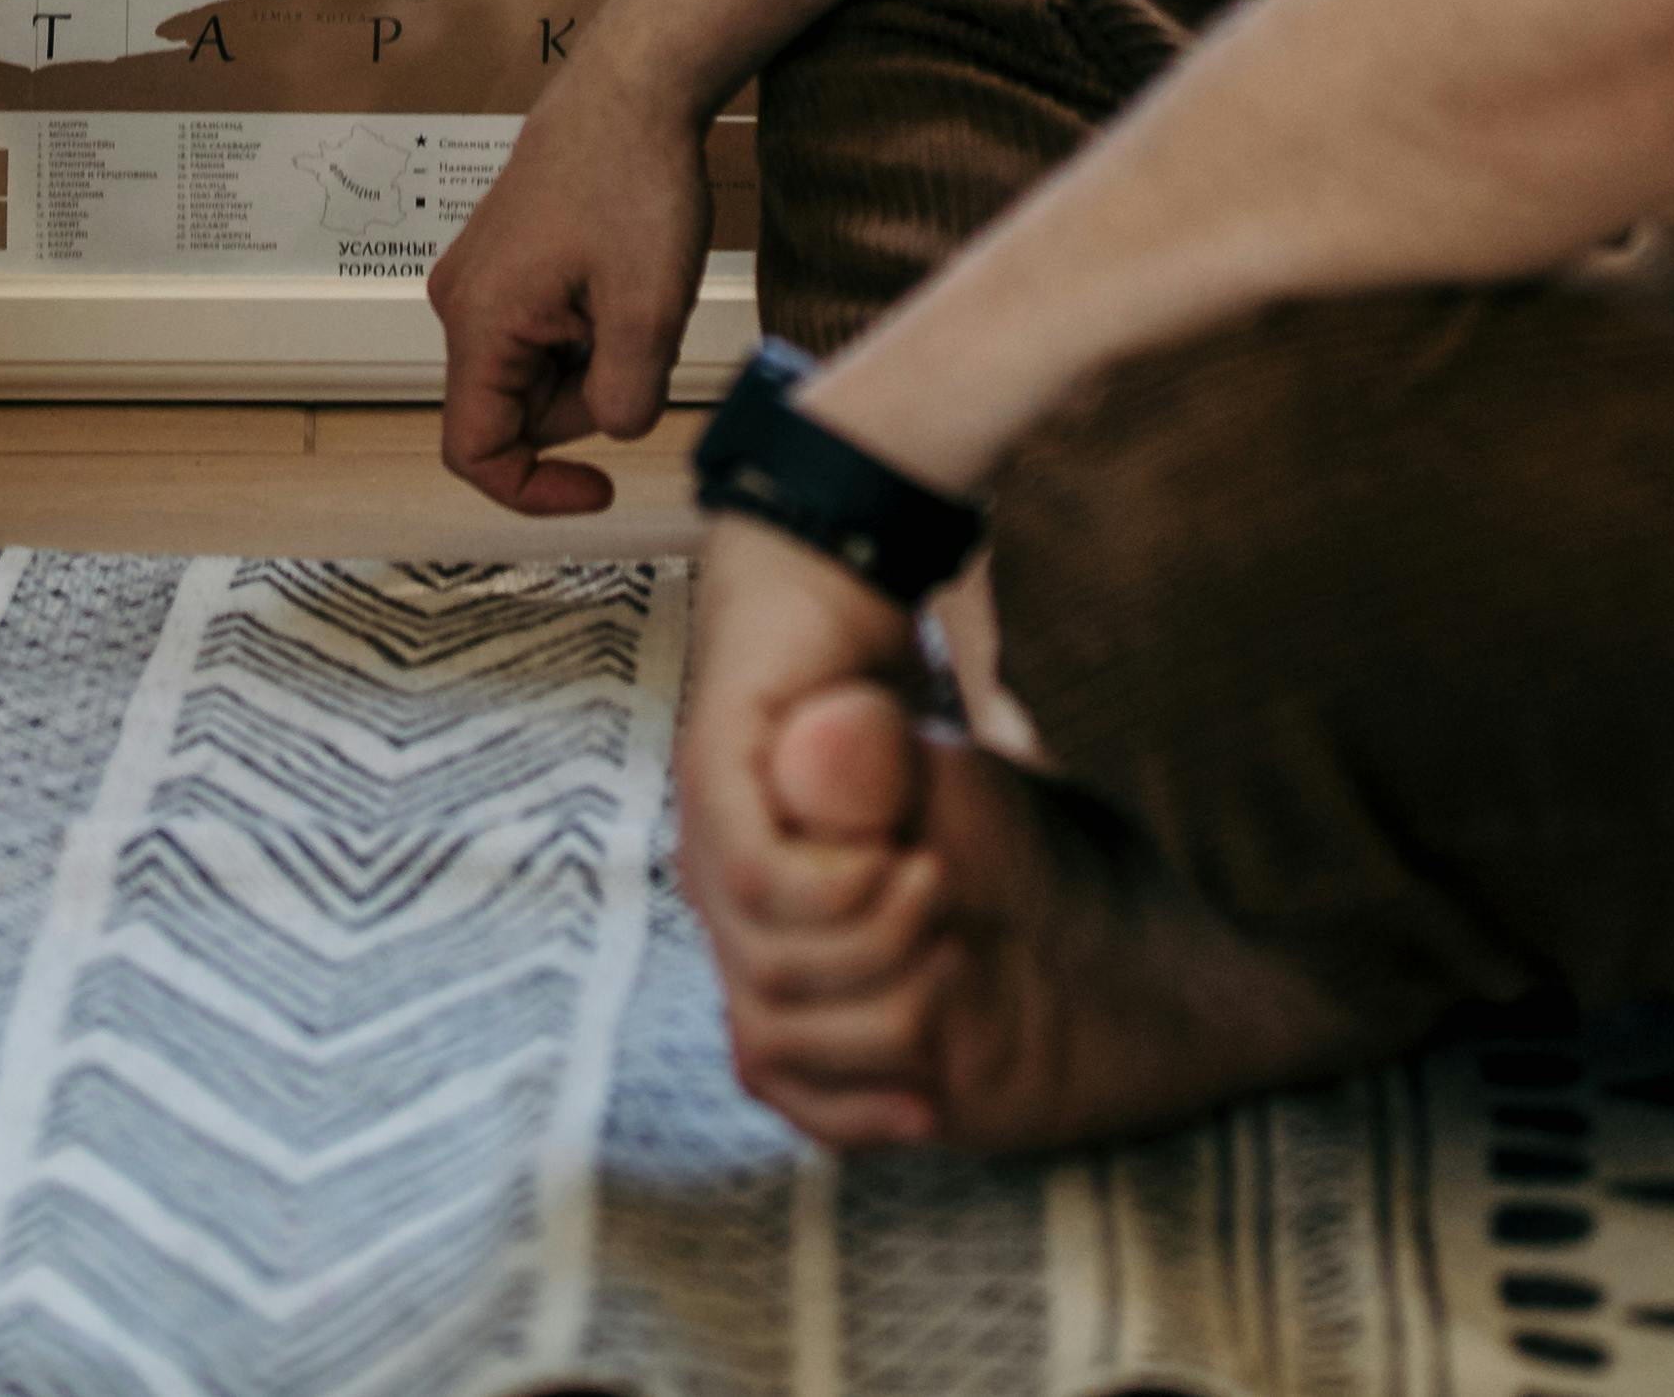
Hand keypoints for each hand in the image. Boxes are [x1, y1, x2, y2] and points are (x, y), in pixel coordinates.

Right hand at [429, 60, 712, 513]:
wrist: (632, 86)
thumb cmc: (634, 183)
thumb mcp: (648, 310)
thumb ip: (625, 397)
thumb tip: (613, 430)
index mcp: (480, 322)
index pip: (475, 450)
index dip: (534, 489)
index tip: (602, 487)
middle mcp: (460, 303)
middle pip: (518, 410)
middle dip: (590, 398)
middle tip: (646, 337)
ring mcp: (481, 279)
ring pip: (537, 371)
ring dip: (596, 358)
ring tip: (636, 293)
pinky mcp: (505, 260)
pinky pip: (543, 330)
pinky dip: (590, 327)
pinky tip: (621, 276)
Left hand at [675, 519, 943, 1121]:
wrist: (841, 569)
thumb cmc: (885, 701)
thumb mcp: (936, 830)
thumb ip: (924, 910)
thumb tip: (963, 1004)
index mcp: (765, 913)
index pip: (780, 1059)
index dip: (853, 1104)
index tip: (937, 1104)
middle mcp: (723, 887)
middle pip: (773, 1030)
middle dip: (881, 1026)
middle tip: (958, 965)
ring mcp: (711, 832)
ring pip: (770, 966)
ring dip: (871, 947)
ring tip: (939, 895)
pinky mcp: (715, 773)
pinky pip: (767, 881)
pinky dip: (841, 890)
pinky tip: (904, 862)